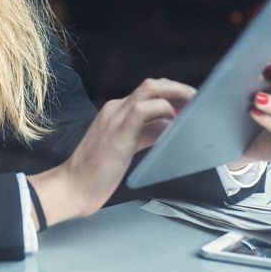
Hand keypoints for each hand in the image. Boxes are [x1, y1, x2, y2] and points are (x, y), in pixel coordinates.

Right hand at [28, 78, 192, 228]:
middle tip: (198, 101)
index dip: (172, 93)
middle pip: (152, 84)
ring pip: (150, 89)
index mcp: (116, 111)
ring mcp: (115, 117)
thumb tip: (168, 127)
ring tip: (194, 105)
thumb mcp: (126, 147)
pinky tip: (174, 121)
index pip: (149, 92)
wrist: (72, 187)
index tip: (190, 103)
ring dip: (177, 93)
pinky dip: (163, 110)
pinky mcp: (118, 132)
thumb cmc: (97, 172)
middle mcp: (115, 108)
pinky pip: (143, 109)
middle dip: (179, 88)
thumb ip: (146, 134)